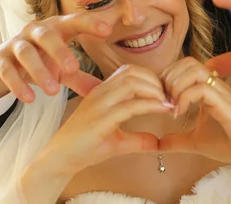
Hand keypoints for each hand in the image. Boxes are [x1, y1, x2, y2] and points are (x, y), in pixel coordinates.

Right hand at [0, 13, 112, 102]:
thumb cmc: (42, 60)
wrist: (2, 64)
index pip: (75, 21)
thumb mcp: (63, 70)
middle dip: (60, 51)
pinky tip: (29, 98)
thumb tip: (105, 92)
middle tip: (74, 68)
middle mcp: (36, 31)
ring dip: (39, 71)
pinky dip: (18, 84)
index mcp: (57, 28)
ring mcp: (16, 44)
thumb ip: (82, 79)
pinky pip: (7, 70)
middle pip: (47, 36)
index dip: (90, 24)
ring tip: (53, 91)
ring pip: (26, 53)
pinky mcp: (0, 60)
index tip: (107, 31)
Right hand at [38, 64, 170, 175]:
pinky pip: (130, 105)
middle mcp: (100, 93)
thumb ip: (138, 139)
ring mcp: (99, 104)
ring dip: (155, 90)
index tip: (165, 93)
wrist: (60, 159)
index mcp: (103, 92)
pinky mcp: (100, 119)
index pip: (129, 71)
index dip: (151, 77)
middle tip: (170, 97)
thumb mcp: (117, 140)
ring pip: (131, 82)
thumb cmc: (85, 147)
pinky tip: (162, 110)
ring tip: (167, 103)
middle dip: (156, 81)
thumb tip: (157, 143)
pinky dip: (150, 105)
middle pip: (132, 72)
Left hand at [159, 57, 230, 165]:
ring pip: (194, 70)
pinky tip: (179, 114)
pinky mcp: (225, 103)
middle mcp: (215, 85)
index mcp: (208, 88)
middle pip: (188, 62)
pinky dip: (185, 98)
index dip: (168, 77)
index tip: (161, 99)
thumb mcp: (194, 141)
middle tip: (164, 101)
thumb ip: (176, 140)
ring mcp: (221, 91)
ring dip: (177, 86)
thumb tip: (156, 144)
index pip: (184, 66)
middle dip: (170, 78)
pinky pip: (201, 88)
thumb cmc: (228, 143)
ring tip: (172, 106)